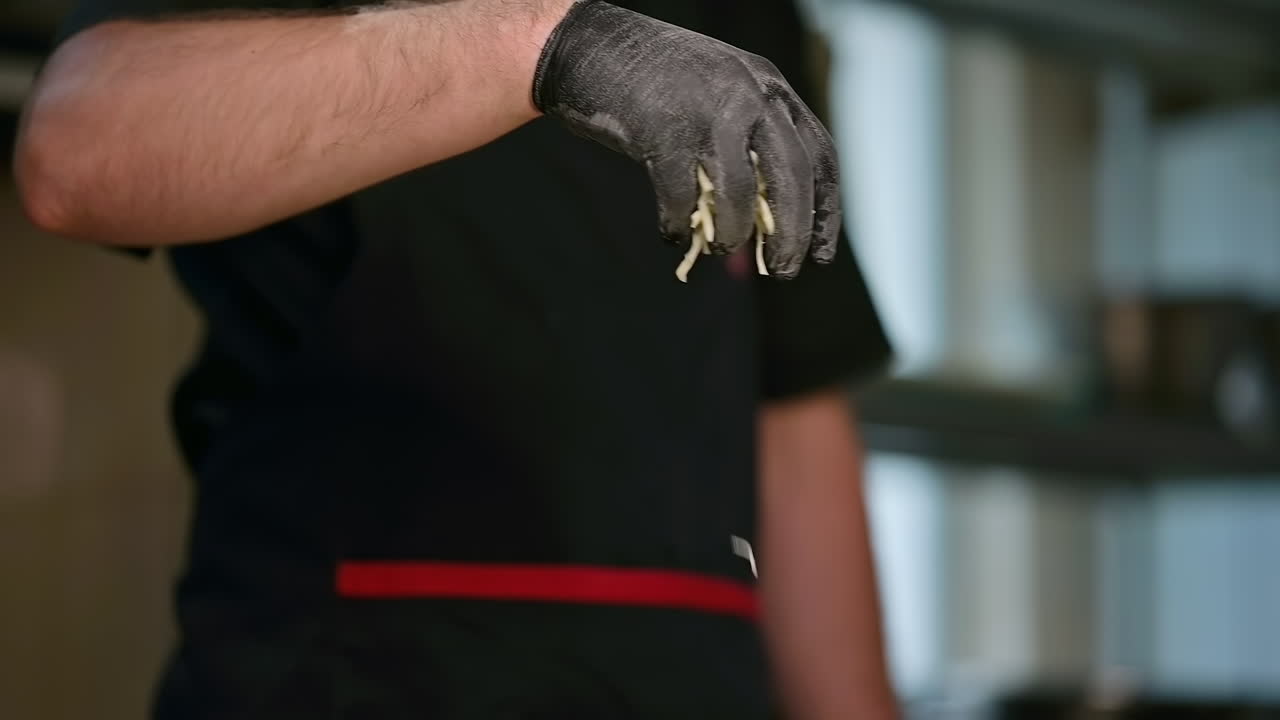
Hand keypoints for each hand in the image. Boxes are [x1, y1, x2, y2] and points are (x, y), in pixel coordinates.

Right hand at [533, 1, 841, 278]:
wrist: (592, 46)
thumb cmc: (658, 83)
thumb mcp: (720, 96)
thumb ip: (747, 143)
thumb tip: (769, 224)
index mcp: (769, 87)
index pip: (819, 156)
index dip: (826, 211)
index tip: (822, 254)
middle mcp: (748, 93)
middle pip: (791, 176)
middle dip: (791, 234)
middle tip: (783, 272)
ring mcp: (706, 109)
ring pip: (738, 193)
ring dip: (731, 234)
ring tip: (719, 249)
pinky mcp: (663, 127)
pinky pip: (681, 195)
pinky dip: (677, 224)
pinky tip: (671, 234)